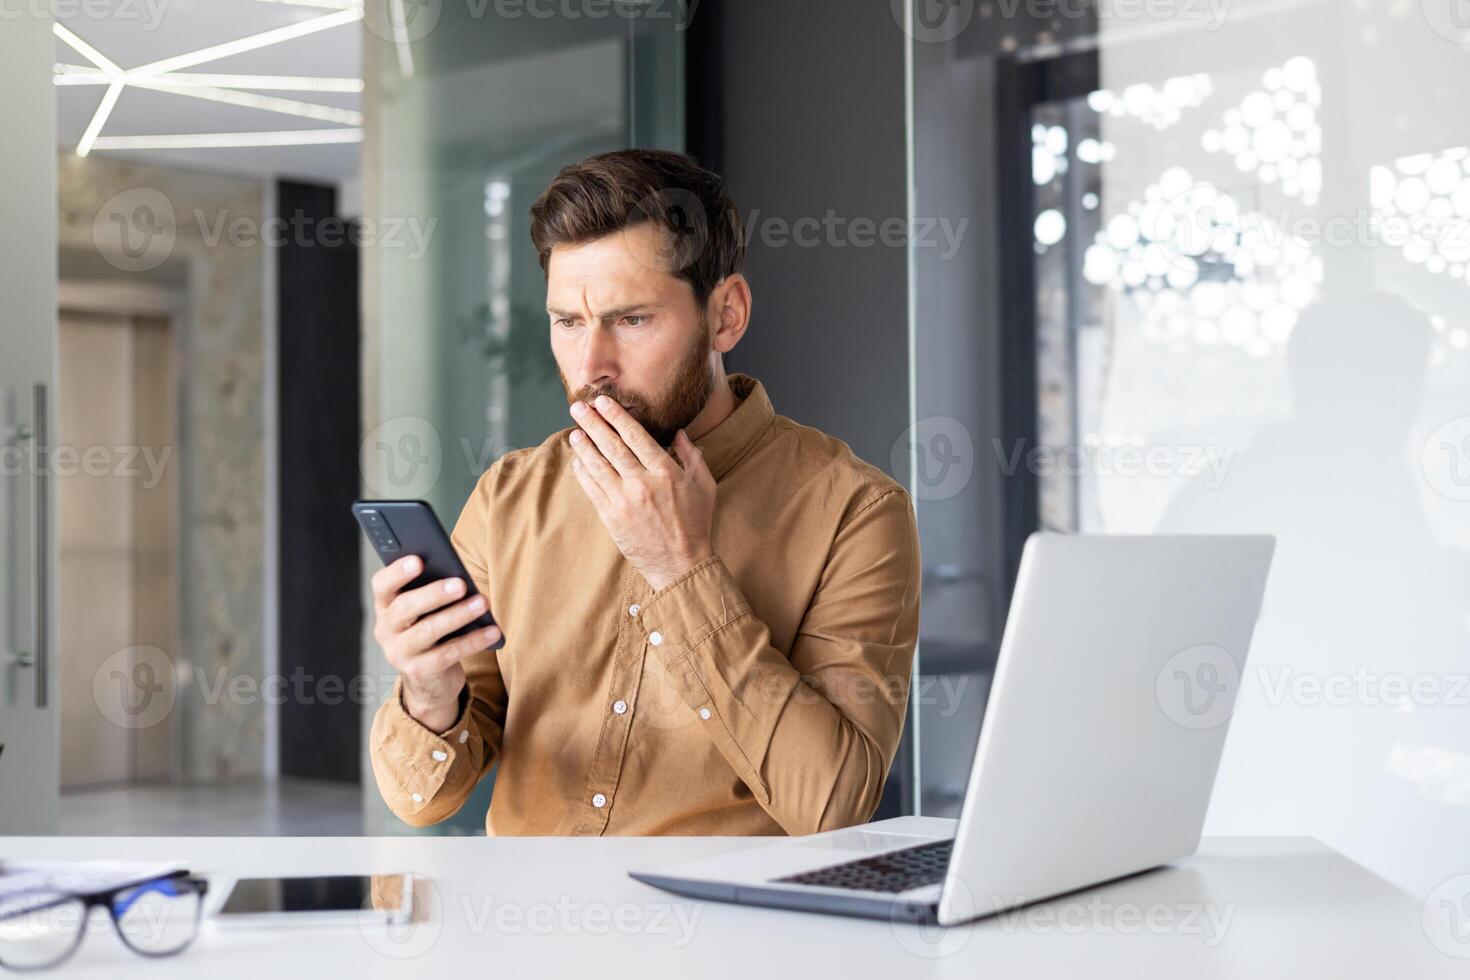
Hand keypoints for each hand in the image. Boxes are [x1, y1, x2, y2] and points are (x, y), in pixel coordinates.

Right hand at [371, 555, 501, 731]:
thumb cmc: (431, 630)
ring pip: (428, 631)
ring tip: (483, 602)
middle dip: (434, 594)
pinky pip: (448, 653)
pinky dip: (473, 641)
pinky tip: (492, 631)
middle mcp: (386, 629)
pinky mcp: (419, 671)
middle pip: (405, 607)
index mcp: (386, 606)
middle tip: (461, 583)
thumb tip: (458, 576)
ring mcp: (400, 653)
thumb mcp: (426, 611)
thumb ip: (433, 591)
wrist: (429, 680)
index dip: (397, 572)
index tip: (419, 560)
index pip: (382, 585)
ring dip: (458, 615)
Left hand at [567, 395, 716, 591]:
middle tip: (579, 408)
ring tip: (575, 432)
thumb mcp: (705, 486)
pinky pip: (592, 490)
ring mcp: (624, 501)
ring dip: (584, 446)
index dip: (616, 416)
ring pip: (598, 466)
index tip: (603, 402)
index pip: (635, 436)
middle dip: (593, 424)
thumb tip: (679, 433)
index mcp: (665, 472)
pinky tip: (578, 462)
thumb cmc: (696, 524)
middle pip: (611, 446)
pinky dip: (583, 473)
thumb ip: (693, 457)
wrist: (681, 564)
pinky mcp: (612, 518)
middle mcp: (642, 483)